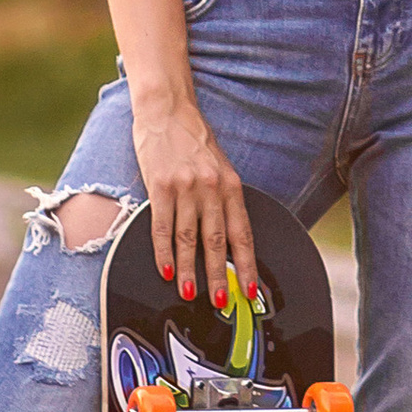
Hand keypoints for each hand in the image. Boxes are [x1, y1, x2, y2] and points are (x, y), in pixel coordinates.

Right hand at [130, 91, 255, 306]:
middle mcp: (212, 188)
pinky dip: (163, 251)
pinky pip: (162, 226)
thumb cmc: (193, 140)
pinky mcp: (160, 185)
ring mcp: (186, 187)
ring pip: (189, 238)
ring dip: (189, 269)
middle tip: (220, 302)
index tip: (251, 288)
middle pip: (217, 241)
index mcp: (231, 185)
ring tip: (190, 293)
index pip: (243, 233)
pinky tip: (165, 269)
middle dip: (220, 275)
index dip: (248, 264)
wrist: (168, 109)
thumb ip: (223, 198)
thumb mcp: (219, 167)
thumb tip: (226, 238)